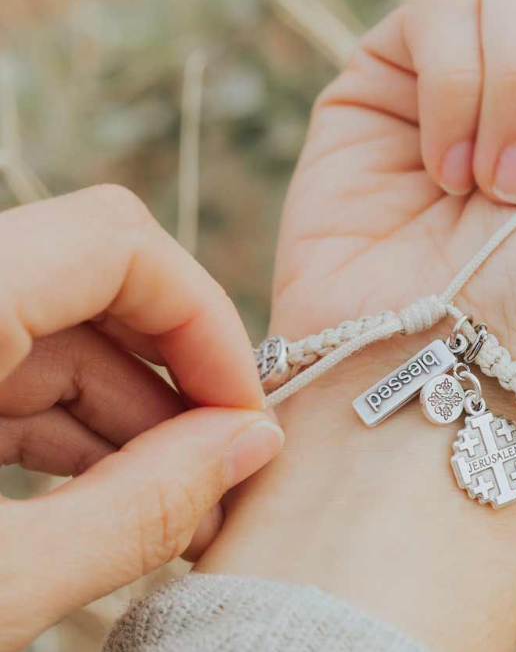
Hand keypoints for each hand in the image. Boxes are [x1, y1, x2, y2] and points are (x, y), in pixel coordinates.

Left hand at [0, 187, 282, 651]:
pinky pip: (10, 365)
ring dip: (127, 416)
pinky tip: (103, 496)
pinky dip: (66, 427)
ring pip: (58, 331)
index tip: (243, 411)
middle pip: (99, 285)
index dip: (203, 319)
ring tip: (171, 507)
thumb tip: (252, 448)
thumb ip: (133, 512)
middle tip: (219, 477)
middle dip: (175, 383)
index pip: (117, 241)